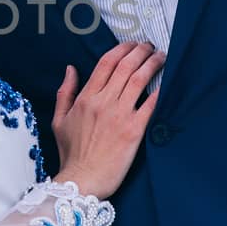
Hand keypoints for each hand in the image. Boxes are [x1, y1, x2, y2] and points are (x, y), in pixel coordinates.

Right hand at [52, 41, 165, 200]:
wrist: (82, 181)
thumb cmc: (71, 155)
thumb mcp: (59, 121)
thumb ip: (65, 93)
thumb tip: (70, 69)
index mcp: (85, 98)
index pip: (106, 63)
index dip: (121, 49)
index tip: (132, 44)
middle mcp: (103, 102)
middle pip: (125, 66)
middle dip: (140, 51)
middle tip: (150, 47)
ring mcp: (120, 115)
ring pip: (139, 79)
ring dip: (152, 64)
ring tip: (161, 57)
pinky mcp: (134, 130)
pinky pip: (150, 104)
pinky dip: (160, 90)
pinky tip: (167, 81)